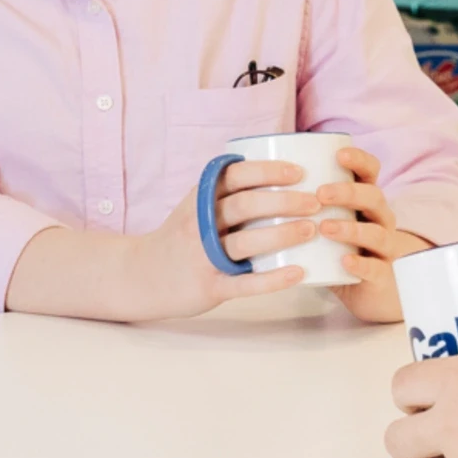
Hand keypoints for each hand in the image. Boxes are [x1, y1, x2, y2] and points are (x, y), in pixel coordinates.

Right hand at [129, 159, 316, 320]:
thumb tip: (279, 174)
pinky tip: (299, 272)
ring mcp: (203, 255)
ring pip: (245, 242)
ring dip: (282, 234)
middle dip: (283, 201)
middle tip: (315, 202)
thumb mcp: (194, 205)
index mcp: (199, 198)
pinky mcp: (209, 286)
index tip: (298, 172)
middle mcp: (199, 223)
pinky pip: (244, 283)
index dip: (267, 171)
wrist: (141, 274)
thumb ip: (226, 192)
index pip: (234, 175)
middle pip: (244, 206)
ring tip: (312, 229)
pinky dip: (273, 279)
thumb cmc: (180, 236)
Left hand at [317, 147, 428, 322]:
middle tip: (321, 194)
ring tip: (325, 228)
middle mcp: (379, 219)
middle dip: (348, 192)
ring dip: (351, 228)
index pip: (371, 171)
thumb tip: (252, 178)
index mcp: (365, 199)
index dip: (359, 159)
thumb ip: (300, 200)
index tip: (338, 154)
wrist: (365, 289)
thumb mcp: (323, 217)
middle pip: (374, 197)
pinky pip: (376, 268)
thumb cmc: (336, 245)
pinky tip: (345, 261)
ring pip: (377, 232)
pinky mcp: (381, 276)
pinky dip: (361, 264)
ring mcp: (384, 248)